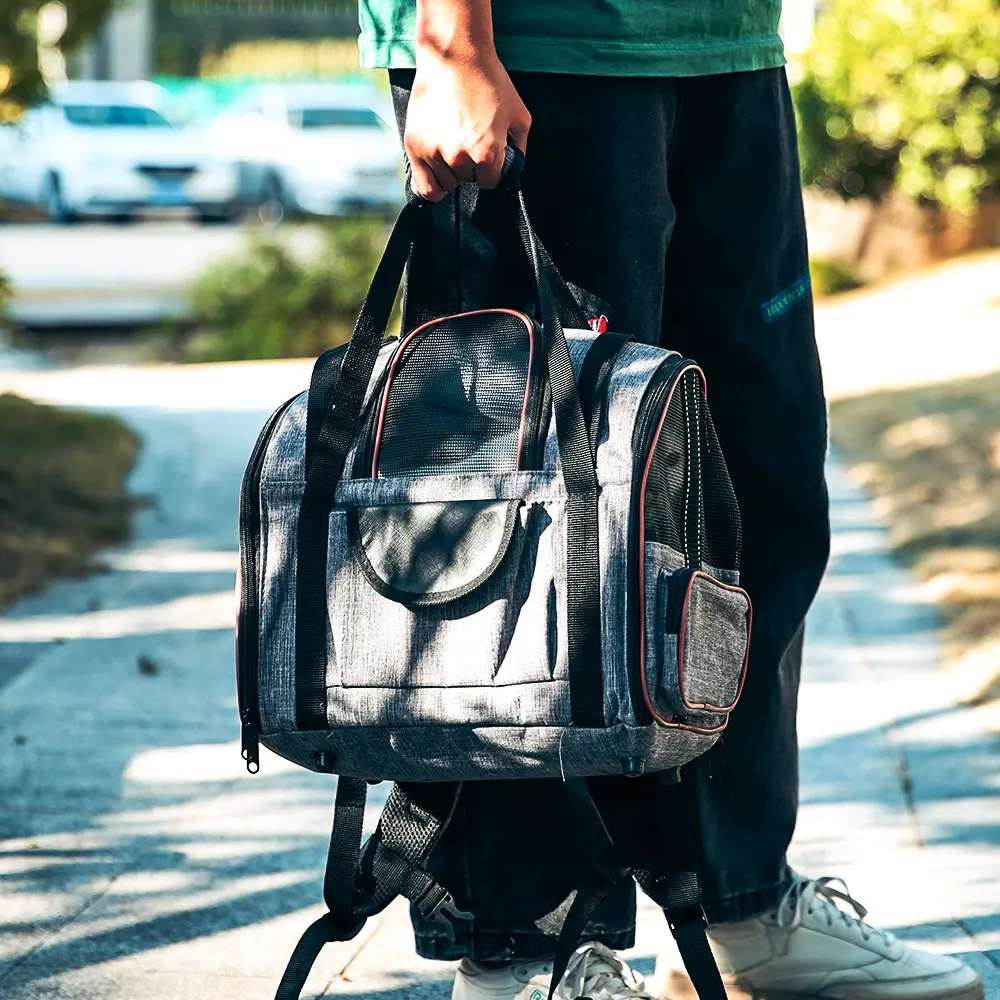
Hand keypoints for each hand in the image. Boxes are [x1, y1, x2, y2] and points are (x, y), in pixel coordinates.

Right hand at [404, 45, 530, 200]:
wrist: (453, 55)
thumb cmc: (487, 81)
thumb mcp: (519, 116)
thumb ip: (520, 149)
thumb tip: (514, 169)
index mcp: (486, 154)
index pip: (490, 182)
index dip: (491, 169)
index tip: (486, 153)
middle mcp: (459, 158)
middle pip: (468, 181)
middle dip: (470, 166)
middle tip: (467, 138)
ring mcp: (434, 154)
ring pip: (447, 184)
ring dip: (451, 171)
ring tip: (451, 143)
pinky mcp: (415, 148)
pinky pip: (425, 187)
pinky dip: (434, 184)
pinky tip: (438, 169)